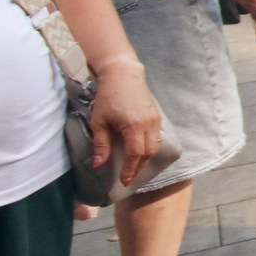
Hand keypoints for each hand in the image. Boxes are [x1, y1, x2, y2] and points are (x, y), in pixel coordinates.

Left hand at [87, 61, 164, 185]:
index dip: (130, 169)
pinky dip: (149, 147)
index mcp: (134, 126)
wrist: (123, 75)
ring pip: (155, 146)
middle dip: (139, 167)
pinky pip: (156, 137)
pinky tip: (140, 150)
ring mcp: (155, 120)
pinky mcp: (156, 116)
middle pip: (149, 153)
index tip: (124, 180)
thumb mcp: (99, 121)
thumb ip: (101, 144)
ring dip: (145, 158)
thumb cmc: (108, 96)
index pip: (136, 154)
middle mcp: (148, 124)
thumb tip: (99, 164)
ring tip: (134, 166)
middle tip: (129, 176)